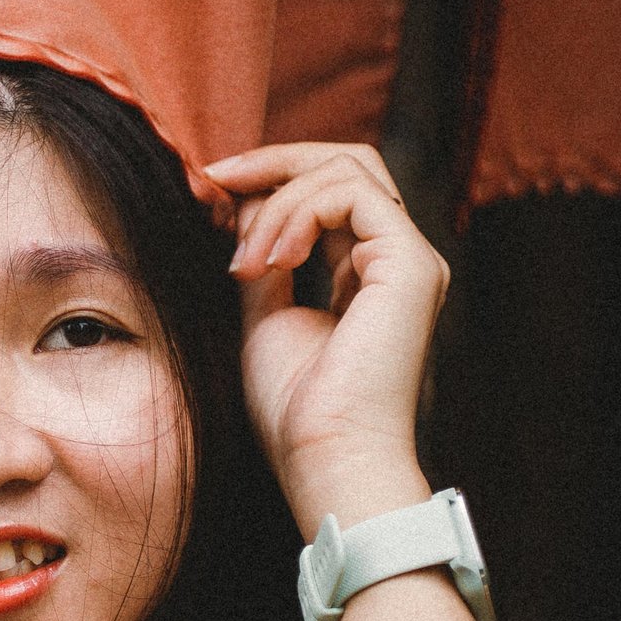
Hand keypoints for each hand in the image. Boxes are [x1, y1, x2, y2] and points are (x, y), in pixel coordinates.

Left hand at [205, 141, 447, 536]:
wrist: (324, 458)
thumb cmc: (296, 410)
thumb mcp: (264, 313)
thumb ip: (264, 253)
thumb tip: (241, 198)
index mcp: (370, 273)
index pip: (330, 190)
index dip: (270, 177)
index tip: (210, 184)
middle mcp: (398, 260)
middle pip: (347, 162)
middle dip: (274, 162)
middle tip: (215, 178)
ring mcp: (411, 259)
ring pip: (346, 170)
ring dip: (276, 203)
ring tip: (246, 262)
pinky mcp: (411, 264)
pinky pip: (352, 194)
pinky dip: (298, 212)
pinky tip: (272, 259)